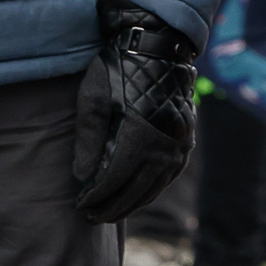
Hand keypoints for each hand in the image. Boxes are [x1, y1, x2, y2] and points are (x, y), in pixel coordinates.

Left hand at [70, 0, 198, 223]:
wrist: (158, 47)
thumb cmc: (118, 70)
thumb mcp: (94, 100)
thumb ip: (88, 141)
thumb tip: (82, 178)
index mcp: (139, 138)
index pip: (113, 181)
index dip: (95, 198)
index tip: (79, 206)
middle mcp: (163, 147)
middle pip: (135, 191)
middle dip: (112, 208)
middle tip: (92, 218)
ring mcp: (179, 146)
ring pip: (155, 188)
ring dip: (133, 204)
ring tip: (113, 212)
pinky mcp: (186, 141)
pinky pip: (169, 176)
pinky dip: (153, 190)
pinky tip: (140, 194)